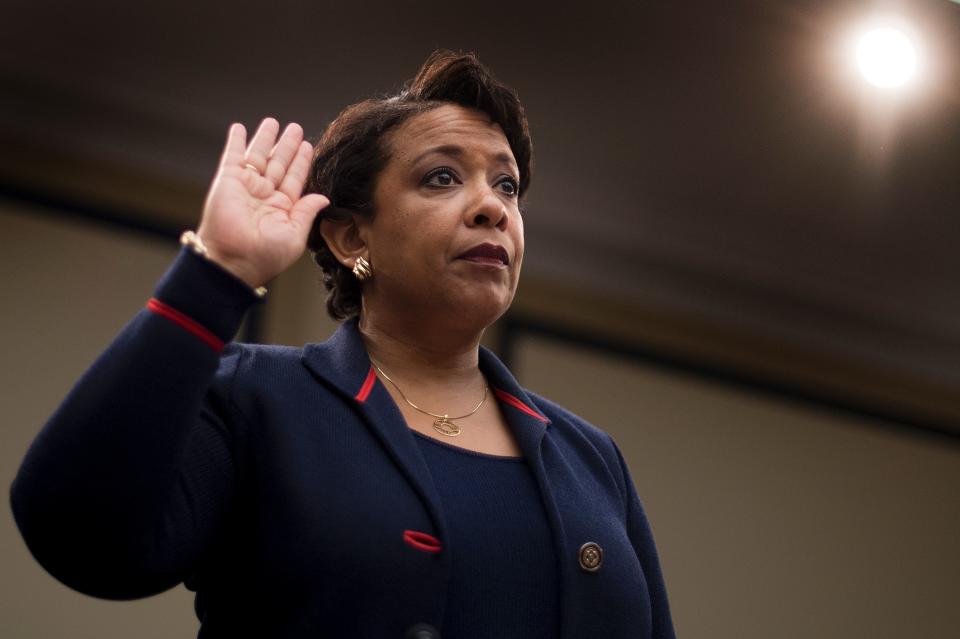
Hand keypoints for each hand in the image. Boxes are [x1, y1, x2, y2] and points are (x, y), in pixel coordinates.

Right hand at [196, 118, 329, 288]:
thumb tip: (324, 197)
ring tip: (274, 122)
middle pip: (279, 164)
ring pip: (259, 156)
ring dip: (266, 139)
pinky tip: (240, 128)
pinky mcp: (227, 181)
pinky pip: (233, 156)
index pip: (295, 180)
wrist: (233, 260)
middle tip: (296, 128)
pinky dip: (236, 142)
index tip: (308, 146)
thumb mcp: (294, 235)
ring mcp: (246, 187)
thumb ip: (307, 212)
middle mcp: (264, 196)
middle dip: (287, 146)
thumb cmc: (265, 255)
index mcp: (282, 209)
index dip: (301, 162)